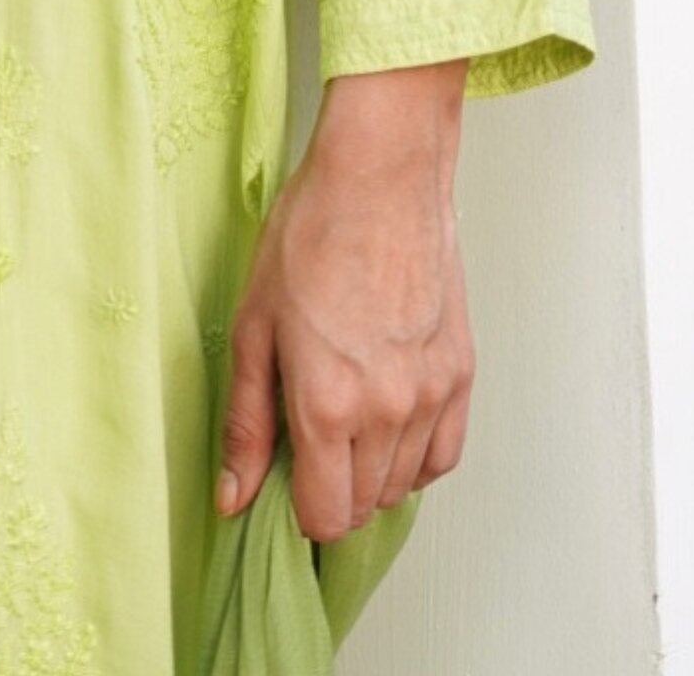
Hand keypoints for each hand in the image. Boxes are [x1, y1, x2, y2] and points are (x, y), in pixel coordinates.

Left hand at [214, 58, 473, 544]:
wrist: (380, 175)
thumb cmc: (311, 234)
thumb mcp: (253, 326)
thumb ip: (246, 423)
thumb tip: (232, 498)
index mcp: (328, 405)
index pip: (325, 517)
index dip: (297, 507)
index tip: (285, 472)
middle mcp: (387, 411)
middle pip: (363, 506)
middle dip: (330, 487)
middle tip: (308, 432)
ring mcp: (431, 394)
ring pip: (402, 484)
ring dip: (370, 470)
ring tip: (346, 411)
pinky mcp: (461, 373)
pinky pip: (443, 454)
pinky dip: (416, 454)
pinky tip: (389, 419)